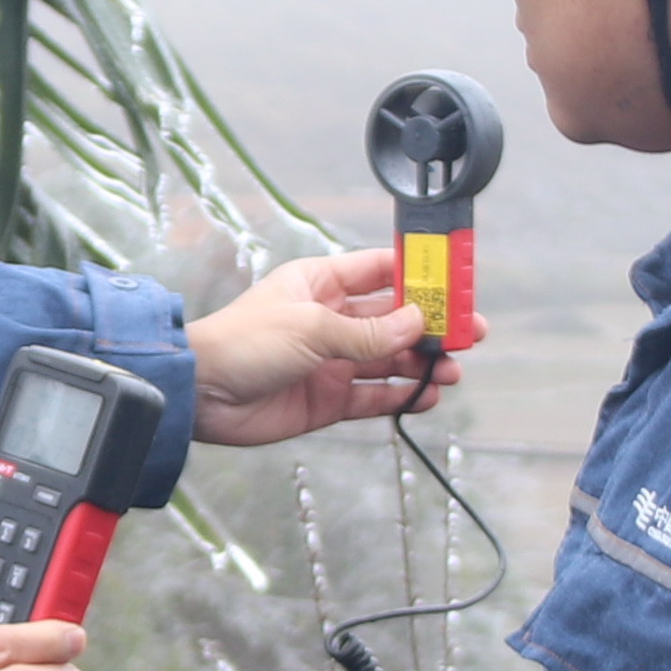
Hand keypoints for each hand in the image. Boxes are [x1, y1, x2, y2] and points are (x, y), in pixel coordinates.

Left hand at [187, 247, 449, 448]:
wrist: (200, 394)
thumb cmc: (242, 343)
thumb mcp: (311, 328)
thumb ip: (368, 332)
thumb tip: (416, 323)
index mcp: (321, 284)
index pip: (381, 271)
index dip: (419, 275)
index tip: (455, 281)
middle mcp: (330, 319)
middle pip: (394, 319)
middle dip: (433, 326)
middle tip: (469, 333)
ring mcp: (331, 361)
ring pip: (390, 360)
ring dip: (422, 364)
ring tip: (451, 371)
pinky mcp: (327, 399)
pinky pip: (375, 396)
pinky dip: (402, 396)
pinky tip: (427, 396)